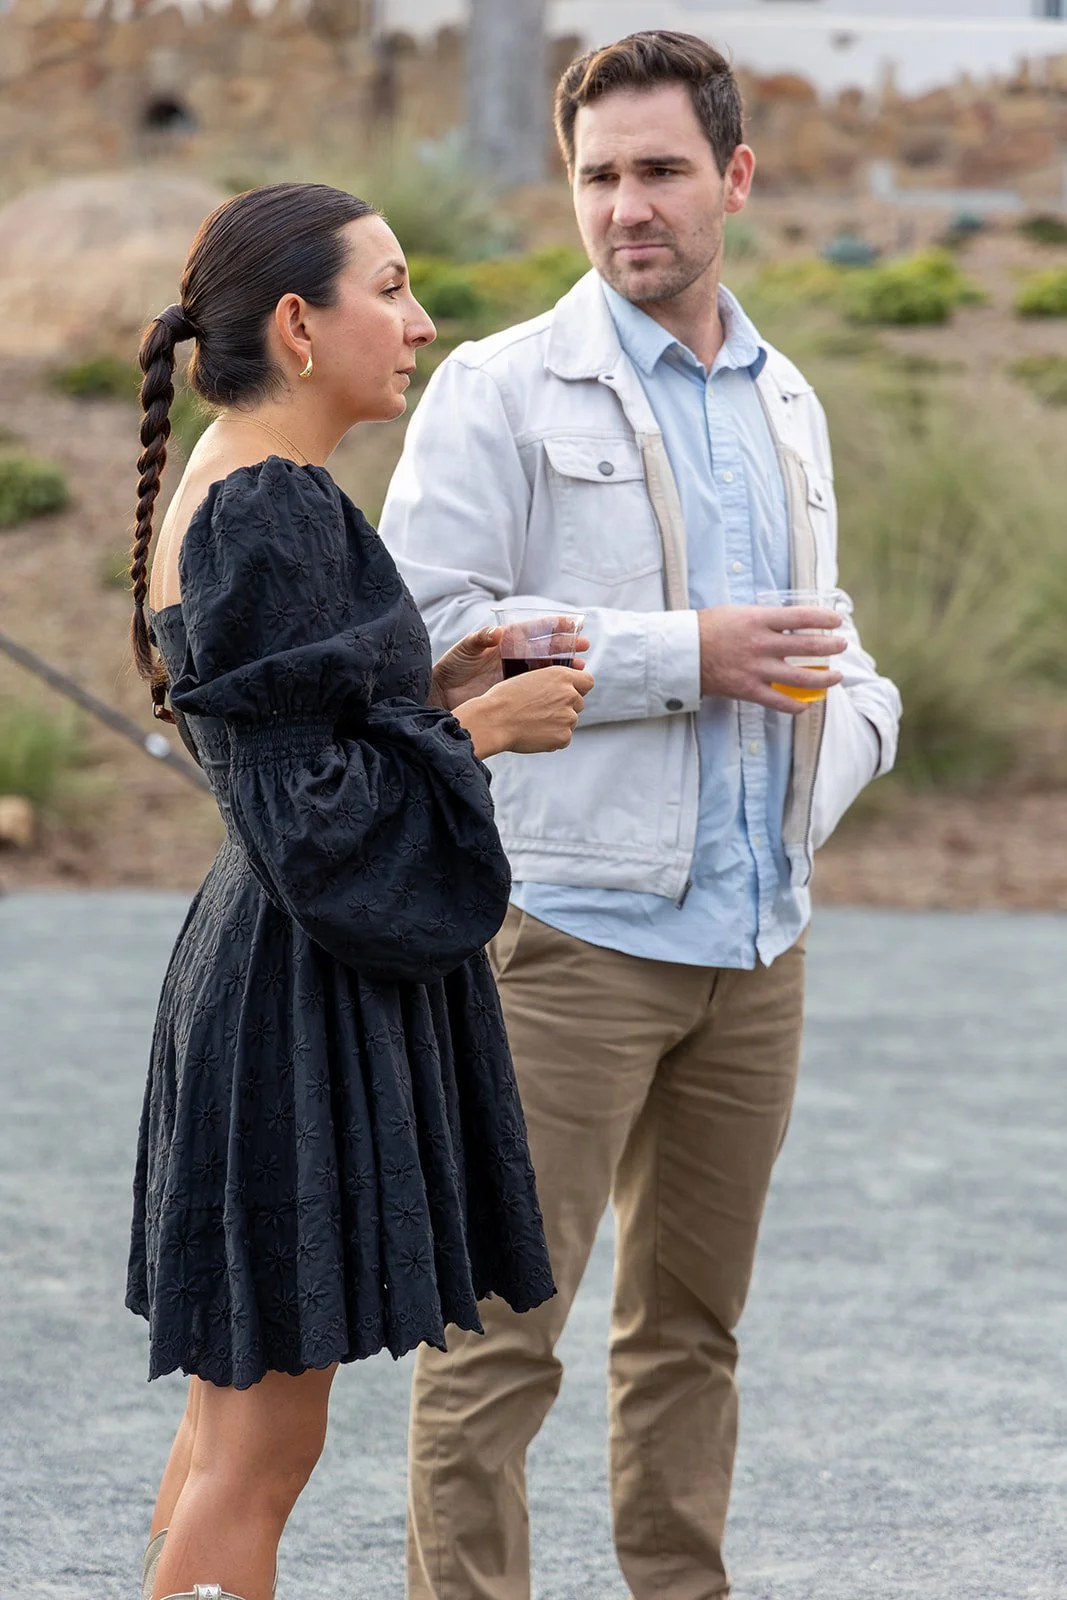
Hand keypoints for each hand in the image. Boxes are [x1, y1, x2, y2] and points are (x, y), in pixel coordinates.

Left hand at [431, 623, 590, 709]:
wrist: (444, 693)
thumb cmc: (453, 667)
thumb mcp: (465, 650)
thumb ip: (480, 639)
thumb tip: (497, 633)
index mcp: (507, 640)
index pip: (534, 629)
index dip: (554, 626)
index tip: (572, 624)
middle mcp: (515, 655)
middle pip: (546, 648)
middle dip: (567, 645)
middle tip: (584, 646)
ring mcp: (517, 674)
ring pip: (547, 668)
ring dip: (565, 667)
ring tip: (581, 668)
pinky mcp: (517, 692)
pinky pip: (539, 688)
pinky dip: (553, 687)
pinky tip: (566, 690)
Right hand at [455, 666, 593, 756]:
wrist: (493, 720)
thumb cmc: (505, 698)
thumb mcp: (531, 677)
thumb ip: (553, 682)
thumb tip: (568, 691)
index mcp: (561, 675)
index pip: (587, 681)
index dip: (579, 688)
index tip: (570, 692)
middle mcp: (570, 694)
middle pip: (579, 703)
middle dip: (565, 707)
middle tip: (541, 710)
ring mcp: (569, 717)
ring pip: (570, 721)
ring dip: (557, 723)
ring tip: (533, 722)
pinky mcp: (564, 737)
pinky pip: (563, 738)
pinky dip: (552, 738)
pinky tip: (533, 733)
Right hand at [698, 604, 845, 713]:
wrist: (683, 652)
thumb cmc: (708, 628)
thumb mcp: (738, 612)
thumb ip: (764, 618)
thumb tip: (788, 622)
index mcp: (759, 620)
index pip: (801, 617)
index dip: (824, 619)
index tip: (837, 621)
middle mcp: (761, 644)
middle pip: (808, 647)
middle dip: (831, 647)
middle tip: (841, 646)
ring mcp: (756, 669)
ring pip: (801, 678)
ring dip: (824, 678)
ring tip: (836, 677)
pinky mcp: (748, 689)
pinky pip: (779, 702)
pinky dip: (796, 705)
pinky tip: (806, 704)